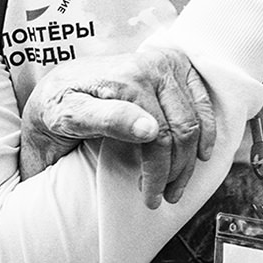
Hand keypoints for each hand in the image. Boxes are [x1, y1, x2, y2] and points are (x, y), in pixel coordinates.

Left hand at [18, 44, 218, 207]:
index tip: (150, 199)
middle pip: (183, 130)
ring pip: (195, 121)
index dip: (158, 173)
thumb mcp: (67, 116)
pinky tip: (201, 153)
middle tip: (165, 197)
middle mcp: (152, 66)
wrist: (56, 86)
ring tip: (175, 184)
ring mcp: (167, 63)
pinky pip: (204, 101)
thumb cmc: (56, 105)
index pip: (159, 137)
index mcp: (128, 79)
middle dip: (177, 170)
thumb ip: (106, 120)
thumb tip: (151, 130)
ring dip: (191, 158)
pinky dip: (206, 130)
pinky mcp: (177, 65)